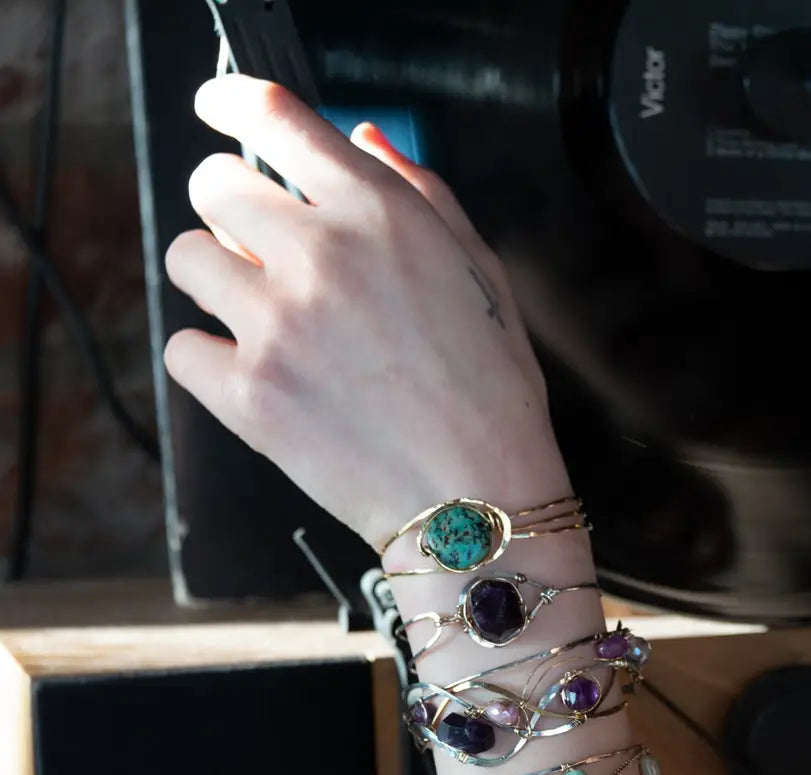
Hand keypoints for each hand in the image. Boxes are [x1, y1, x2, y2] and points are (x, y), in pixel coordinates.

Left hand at [164, 75, 569, 547]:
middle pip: (212, 184)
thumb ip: (422, 194)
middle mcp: (322, 255)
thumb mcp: (480, 275)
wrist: (478, 500)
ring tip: (270, 325)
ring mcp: (279, 324)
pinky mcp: (250, 393)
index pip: (276, 117)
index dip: (234, 103)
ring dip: (219, 284)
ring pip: (187, 260)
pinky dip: (213, 363)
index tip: (220, 111)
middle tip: (259, 249)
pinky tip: (262, 379)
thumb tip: (364, 141)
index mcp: (380, 215)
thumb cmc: (491, 395)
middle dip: (230, 211)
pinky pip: (183, 349)